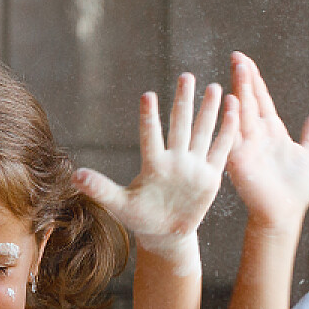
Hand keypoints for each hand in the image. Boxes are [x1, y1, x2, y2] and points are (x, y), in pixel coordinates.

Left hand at [74, 74, 239, 268]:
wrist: (165, 232)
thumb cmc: (139, 217)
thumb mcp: (119, 205)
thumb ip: (100, 188)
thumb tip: (75, 176)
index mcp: (153, 165)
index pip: (150, 137)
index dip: (149, 118)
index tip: (148, 95)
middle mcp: (174, 160)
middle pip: (180, 125)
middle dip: (184, 102)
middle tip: (186, 76)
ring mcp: (193, 166)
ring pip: (202, 132)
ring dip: (208, 110)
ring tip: (213, 86)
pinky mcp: (209, 176)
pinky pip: (220, 149)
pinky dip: (227, 130)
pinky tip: (233, 108)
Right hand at [224, 51, 308, 235]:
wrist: (285, 213)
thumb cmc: (296, 189)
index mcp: (273, 131)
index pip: (261, 99)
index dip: (255, 80)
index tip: (244, 60)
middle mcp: (257, 135)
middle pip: (250, 100)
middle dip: (244, 78)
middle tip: (236, 57)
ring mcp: (247, 146)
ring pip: (242, 113)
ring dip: (240, 91)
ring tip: (236, 70)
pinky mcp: (240, 161)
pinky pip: (234, 138)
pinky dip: (232, 121)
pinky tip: (231, 102)